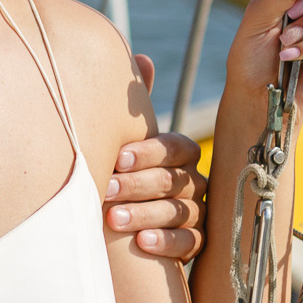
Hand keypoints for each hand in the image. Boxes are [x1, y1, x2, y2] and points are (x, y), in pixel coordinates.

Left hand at [105, 54, 205, 262]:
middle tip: (104, 190)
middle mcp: (194, 182)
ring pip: (181, 211)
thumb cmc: (118, 178)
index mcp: (179, 154)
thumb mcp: (122, 146)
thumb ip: (131, 110)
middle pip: (175, 180)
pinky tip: (143, 243)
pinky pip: (191, 244)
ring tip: (113, 219)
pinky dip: (168, 242)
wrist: (115, 232)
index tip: (117, 159)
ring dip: (145, 214)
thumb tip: (143, 58)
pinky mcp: (195, 245)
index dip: (149, 153)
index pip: (177, 148)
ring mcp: (198, 214)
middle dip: (137, 185)